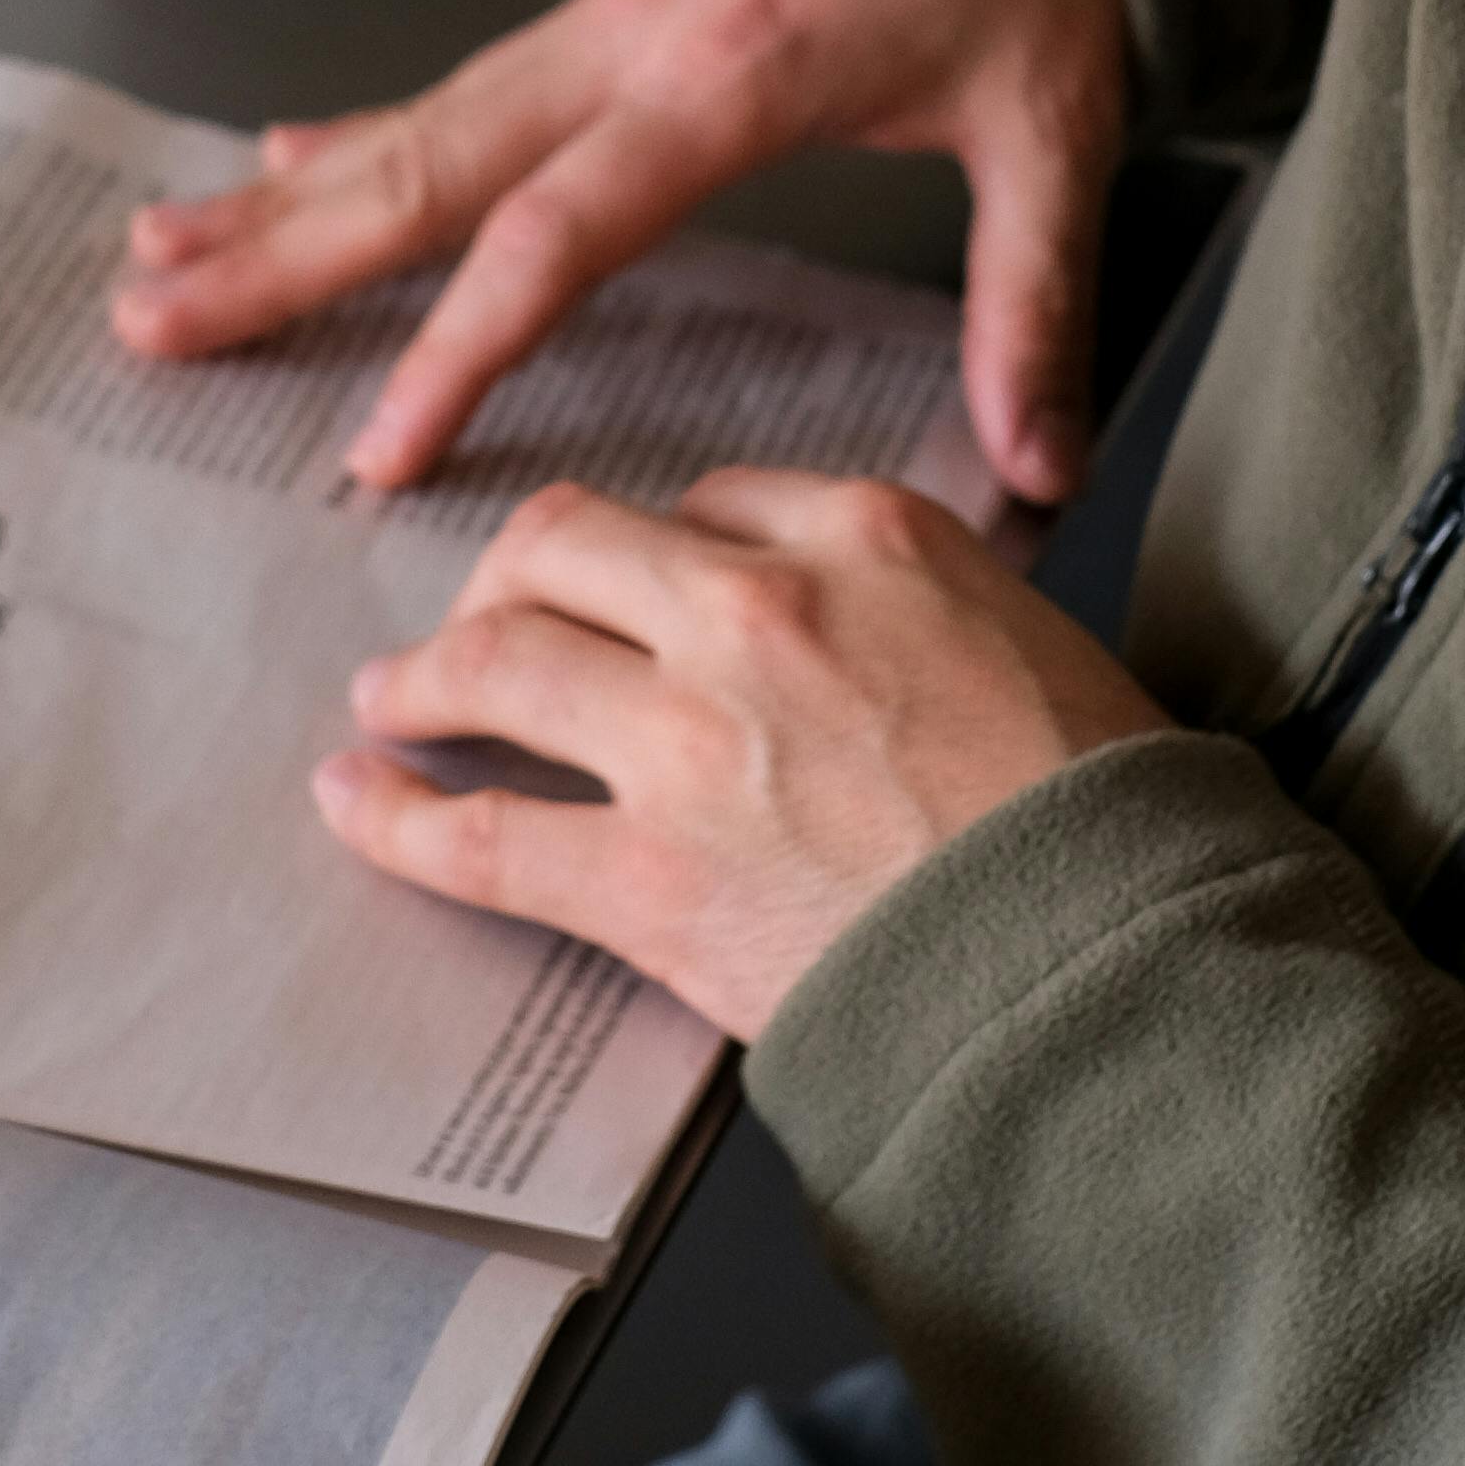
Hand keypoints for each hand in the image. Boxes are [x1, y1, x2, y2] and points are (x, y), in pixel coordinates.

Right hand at [109, 0, 1129, 501]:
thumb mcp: (1056, 129)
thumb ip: (1032, 302)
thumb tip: (1041, 466)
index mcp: (733, 73)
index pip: (562, 230)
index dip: (464, 347)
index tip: (379, 449)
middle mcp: (641, 32)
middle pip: (431, 164)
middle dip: (285, 257)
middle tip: (148, 319)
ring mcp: (617, 5)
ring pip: (421, 117)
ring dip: (287, 194)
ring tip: (155, 255)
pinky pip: (465, 81)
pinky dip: (364, 128)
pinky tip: (286, 162)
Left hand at [314, 463, 1171, 1041]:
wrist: (1110, 964)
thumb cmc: (1099, 821)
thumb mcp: (1028, 637)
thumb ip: (912, 602)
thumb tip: (844, 629)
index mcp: (864, 537)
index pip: (705, 500)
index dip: (648, 547)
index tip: (624, 586)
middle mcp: (756, 611)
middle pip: (565, 545)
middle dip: (501, 580)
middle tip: (474, 625)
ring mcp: (688, 742)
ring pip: (494, 663)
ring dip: (421, 680)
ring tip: (388, 702)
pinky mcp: (644, 879)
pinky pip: (476, 835)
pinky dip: (393, 816)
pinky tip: (354, 801)